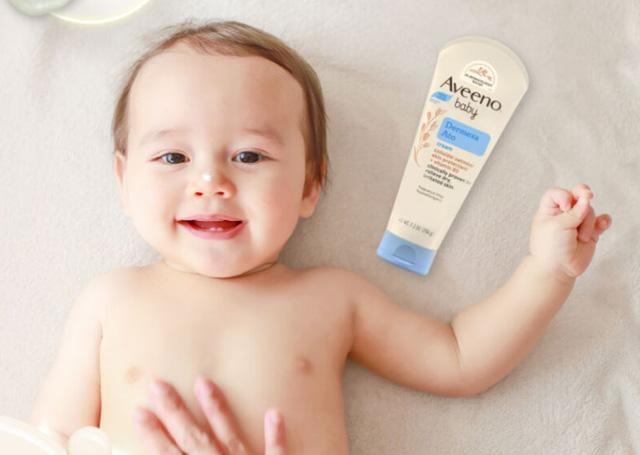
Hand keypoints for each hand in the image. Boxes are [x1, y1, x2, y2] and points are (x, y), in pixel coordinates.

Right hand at [133, 376, 285, 453]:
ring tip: (204, 381)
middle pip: (194, 438)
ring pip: (229, 437)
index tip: (138, 410)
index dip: (153, 434)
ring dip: (216, 410)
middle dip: (174, 411)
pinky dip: (275, 435)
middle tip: (158, 383)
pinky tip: (273, 412)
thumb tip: (163, 451)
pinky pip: (276, 454)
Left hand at [529, 183, 611, 282]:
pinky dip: (604, 221)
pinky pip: (601, 221)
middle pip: (577, 197)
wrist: (558, 270)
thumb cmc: (550, 247)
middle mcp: (563, 214)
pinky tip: (602, 224)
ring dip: (587, 222)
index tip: (566, 206)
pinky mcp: (590, 232)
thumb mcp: (557, 226)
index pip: (557, 193)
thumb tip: (587, 198)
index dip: (564, 195)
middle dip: (583, 195)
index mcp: (549, 211)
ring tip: (580, 237)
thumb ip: (574, 212)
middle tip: (588, 195)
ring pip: (590, 211)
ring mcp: (578, 223)